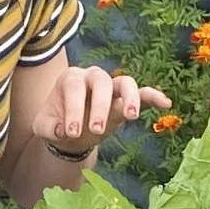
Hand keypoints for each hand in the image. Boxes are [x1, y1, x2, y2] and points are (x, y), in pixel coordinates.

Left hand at [38, 64, 169, 160]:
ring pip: (125, 82)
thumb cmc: (57, 124)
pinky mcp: (126, 99)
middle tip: (97, 130)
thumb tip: (63, 131)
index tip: (72, 132)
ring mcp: (111, 86)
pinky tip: (165, 103)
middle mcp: (93, 77)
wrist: (69, 131)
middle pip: (101, 81)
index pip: (74, 87)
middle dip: (100, 105)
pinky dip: (153, 95)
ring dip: (129, 98)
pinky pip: (143, 91)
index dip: (73, 108)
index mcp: (70, 79)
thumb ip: (48, 128)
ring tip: (130, 117)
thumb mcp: (44, 127)